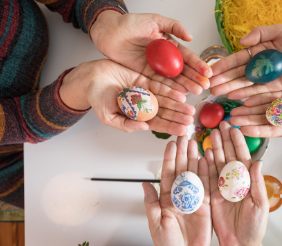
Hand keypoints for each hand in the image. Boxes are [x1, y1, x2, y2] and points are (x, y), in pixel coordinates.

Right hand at [60, 59, 194, 135]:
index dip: (170, 127)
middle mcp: (144, 105)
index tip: (183, 130)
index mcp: (137, 116)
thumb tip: (144, 128)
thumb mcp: (108, 117)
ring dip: (178, 104)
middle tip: (190, 119)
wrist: (90, 78)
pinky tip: (181, 93)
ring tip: (190, 108)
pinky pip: (160, 84)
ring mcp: (146, 92)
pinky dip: (171, 88)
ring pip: (166, 99)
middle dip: (178, 116)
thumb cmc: (96, 98)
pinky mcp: (145, 79)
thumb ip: (125, 124)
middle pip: (165, 112)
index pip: (157, 124)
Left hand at [90, 11, 212, 94]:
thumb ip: (174, 26)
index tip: (208, 72)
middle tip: (204, 86)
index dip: (198, 65)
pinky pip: (159, 84)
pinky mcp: (145, 76)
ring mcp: (156, 69)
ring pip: (173, 79)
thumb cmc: (131, 24)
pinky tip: (180, 94)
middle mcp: (165, 59)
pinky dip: (170, 89)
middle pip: (183, 71)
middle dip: (195, 78)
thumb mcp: (155, 20)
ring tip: (196, 91)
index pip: (187, 57)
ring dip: (185, 86)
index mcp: (170, 46)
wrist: (110, 33)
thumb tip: (191, 37)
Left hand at [142, 136, 211, 245]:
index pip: (168, 173)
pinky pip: (207, 186)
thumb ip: (151, 203)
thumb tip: (144, 184)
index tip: (171, 143)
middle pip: (182, 169)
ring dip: (195, 158)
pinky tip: (206, 160)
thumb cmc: (168, 245)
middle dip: (183, 152)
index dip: (170, 158)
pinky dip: (207, 173)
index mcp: (167, 198)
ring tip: (196, 143)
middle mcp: (181, 195)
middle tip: (185, 136)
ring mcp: (194, 199)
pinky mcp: (206, 205)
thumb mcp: (156, 224)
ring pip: (195, 174)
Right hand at [205, 122, 268, 245]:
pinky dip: (205, 165)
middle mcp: (235, 181)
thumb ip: (258, 183)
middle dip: (224, 140)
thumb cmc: (254, 227)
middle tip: (219, 125)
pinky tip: (203, 154)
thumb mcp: (260, 205)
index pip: (243, 157)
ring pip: (217, 163)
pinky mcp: (212, 195)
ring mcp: (223, 187)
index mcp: (249, 181)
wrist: (239, 244)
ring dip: (214, 148)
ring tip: (210, 135)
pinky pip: (208, 177)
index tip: (234, 129)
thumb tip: (259, 162)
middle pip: (229, 156)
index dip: (239, 142)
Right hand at [210, 24, 281, 98]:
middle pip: (236, 74)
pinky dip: (244, 93)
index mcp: (258, 51)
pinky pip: (256, 91)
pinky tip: (232, 95)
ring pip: (243, 83)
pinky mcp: (274, 88)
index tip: (209, 70)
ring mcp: (265, 78)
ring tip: (214, 92)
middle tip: (207, 85)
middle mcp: (259, 66)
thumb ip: (260, 34)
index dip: (223, 65)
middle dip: (221, 79)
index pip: (236, 59)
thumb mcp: (280, 31)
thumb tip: (241, 41)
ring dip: (228, 87)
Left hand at [229, 74, 281, 153]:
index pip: (269, 131)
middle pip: (261, 119)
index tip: (243, 130)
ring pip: (261, 106)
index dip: (256, 130)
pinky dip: (257, 94)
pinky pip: (268, 92)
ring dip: (247, 108)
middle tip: (231, 120)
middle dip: (246, 119)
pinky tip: (245, 96)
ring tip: (234, 108)